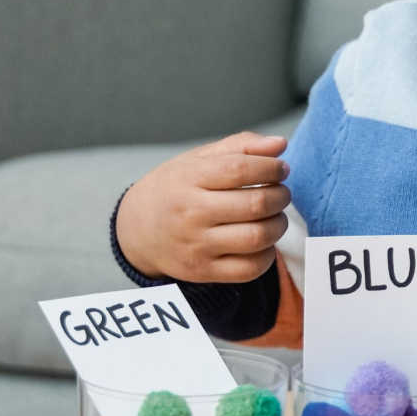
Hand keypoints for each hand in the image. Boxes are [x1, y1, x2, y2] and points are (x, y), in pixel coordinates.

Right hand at [114, 132, 290, 282]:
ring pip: (257, 237)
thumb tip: (280, 144)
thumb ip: (241, 146)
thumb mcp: (199, 159)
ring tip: (275, 216)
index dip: (271, 168)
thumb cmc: (177, 188)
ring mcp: (195, 245)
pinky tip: (262, 242)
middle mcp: (190, 213)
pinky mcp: (202, 271)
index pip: (240, 169)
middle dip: (281, 196)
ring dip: (278, 224)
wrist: (135, 230)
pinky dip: (267, 255)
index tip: (280, 169)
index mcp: (188, 179)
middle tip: (280, 193)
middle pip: (256, 204)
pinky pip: (249, 269)